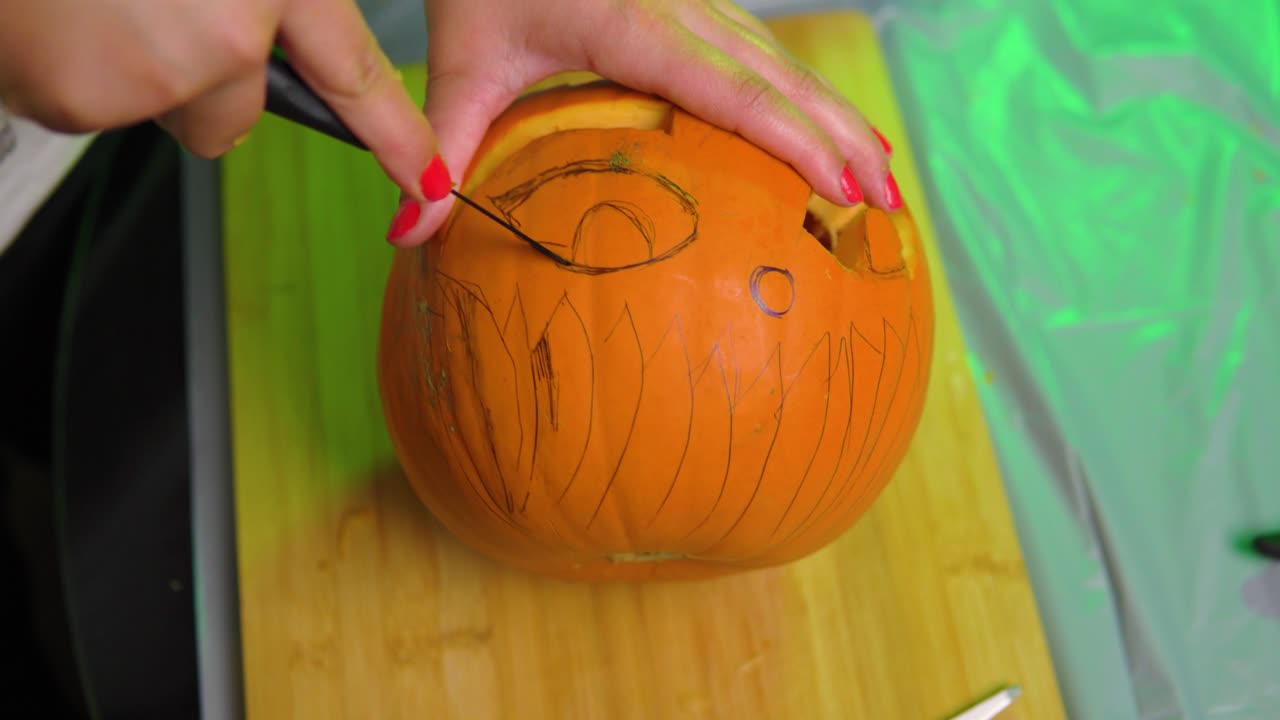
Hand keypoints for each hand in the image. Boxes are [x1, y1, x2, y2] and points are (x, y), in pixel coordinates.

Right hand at [0, 0, 441, 209]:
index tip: (431, 187)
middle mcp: (229, 28)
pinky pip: (84, 109)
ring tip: (78, 1)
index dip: (397, 138)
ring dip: (120, 67)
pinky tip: (42, 15)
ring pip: (153, 107)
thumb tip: (255, 39)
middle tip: (132, 11)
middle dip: (193, 82)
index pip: (357, 76)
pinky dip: (62, 71)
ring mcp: (155, 70)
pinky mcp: (83, 98)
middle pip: (231, 115)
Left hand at [390, 0, 897, 246]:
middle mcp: (681, 6)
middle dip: (842, 139)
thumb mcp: (461, 58)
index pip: (731, 89)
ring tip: (884, 174)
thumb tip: (409, 234)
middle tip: (889, 203)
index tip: (839, 186)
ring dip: (838, 116)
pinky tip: (829, 124)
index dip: (793, 140)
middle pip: (781, 77)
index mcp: (632, 24)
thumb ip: (442, 143)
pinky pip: (764, 49)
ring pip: (785, 60)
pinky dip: (806, 93)